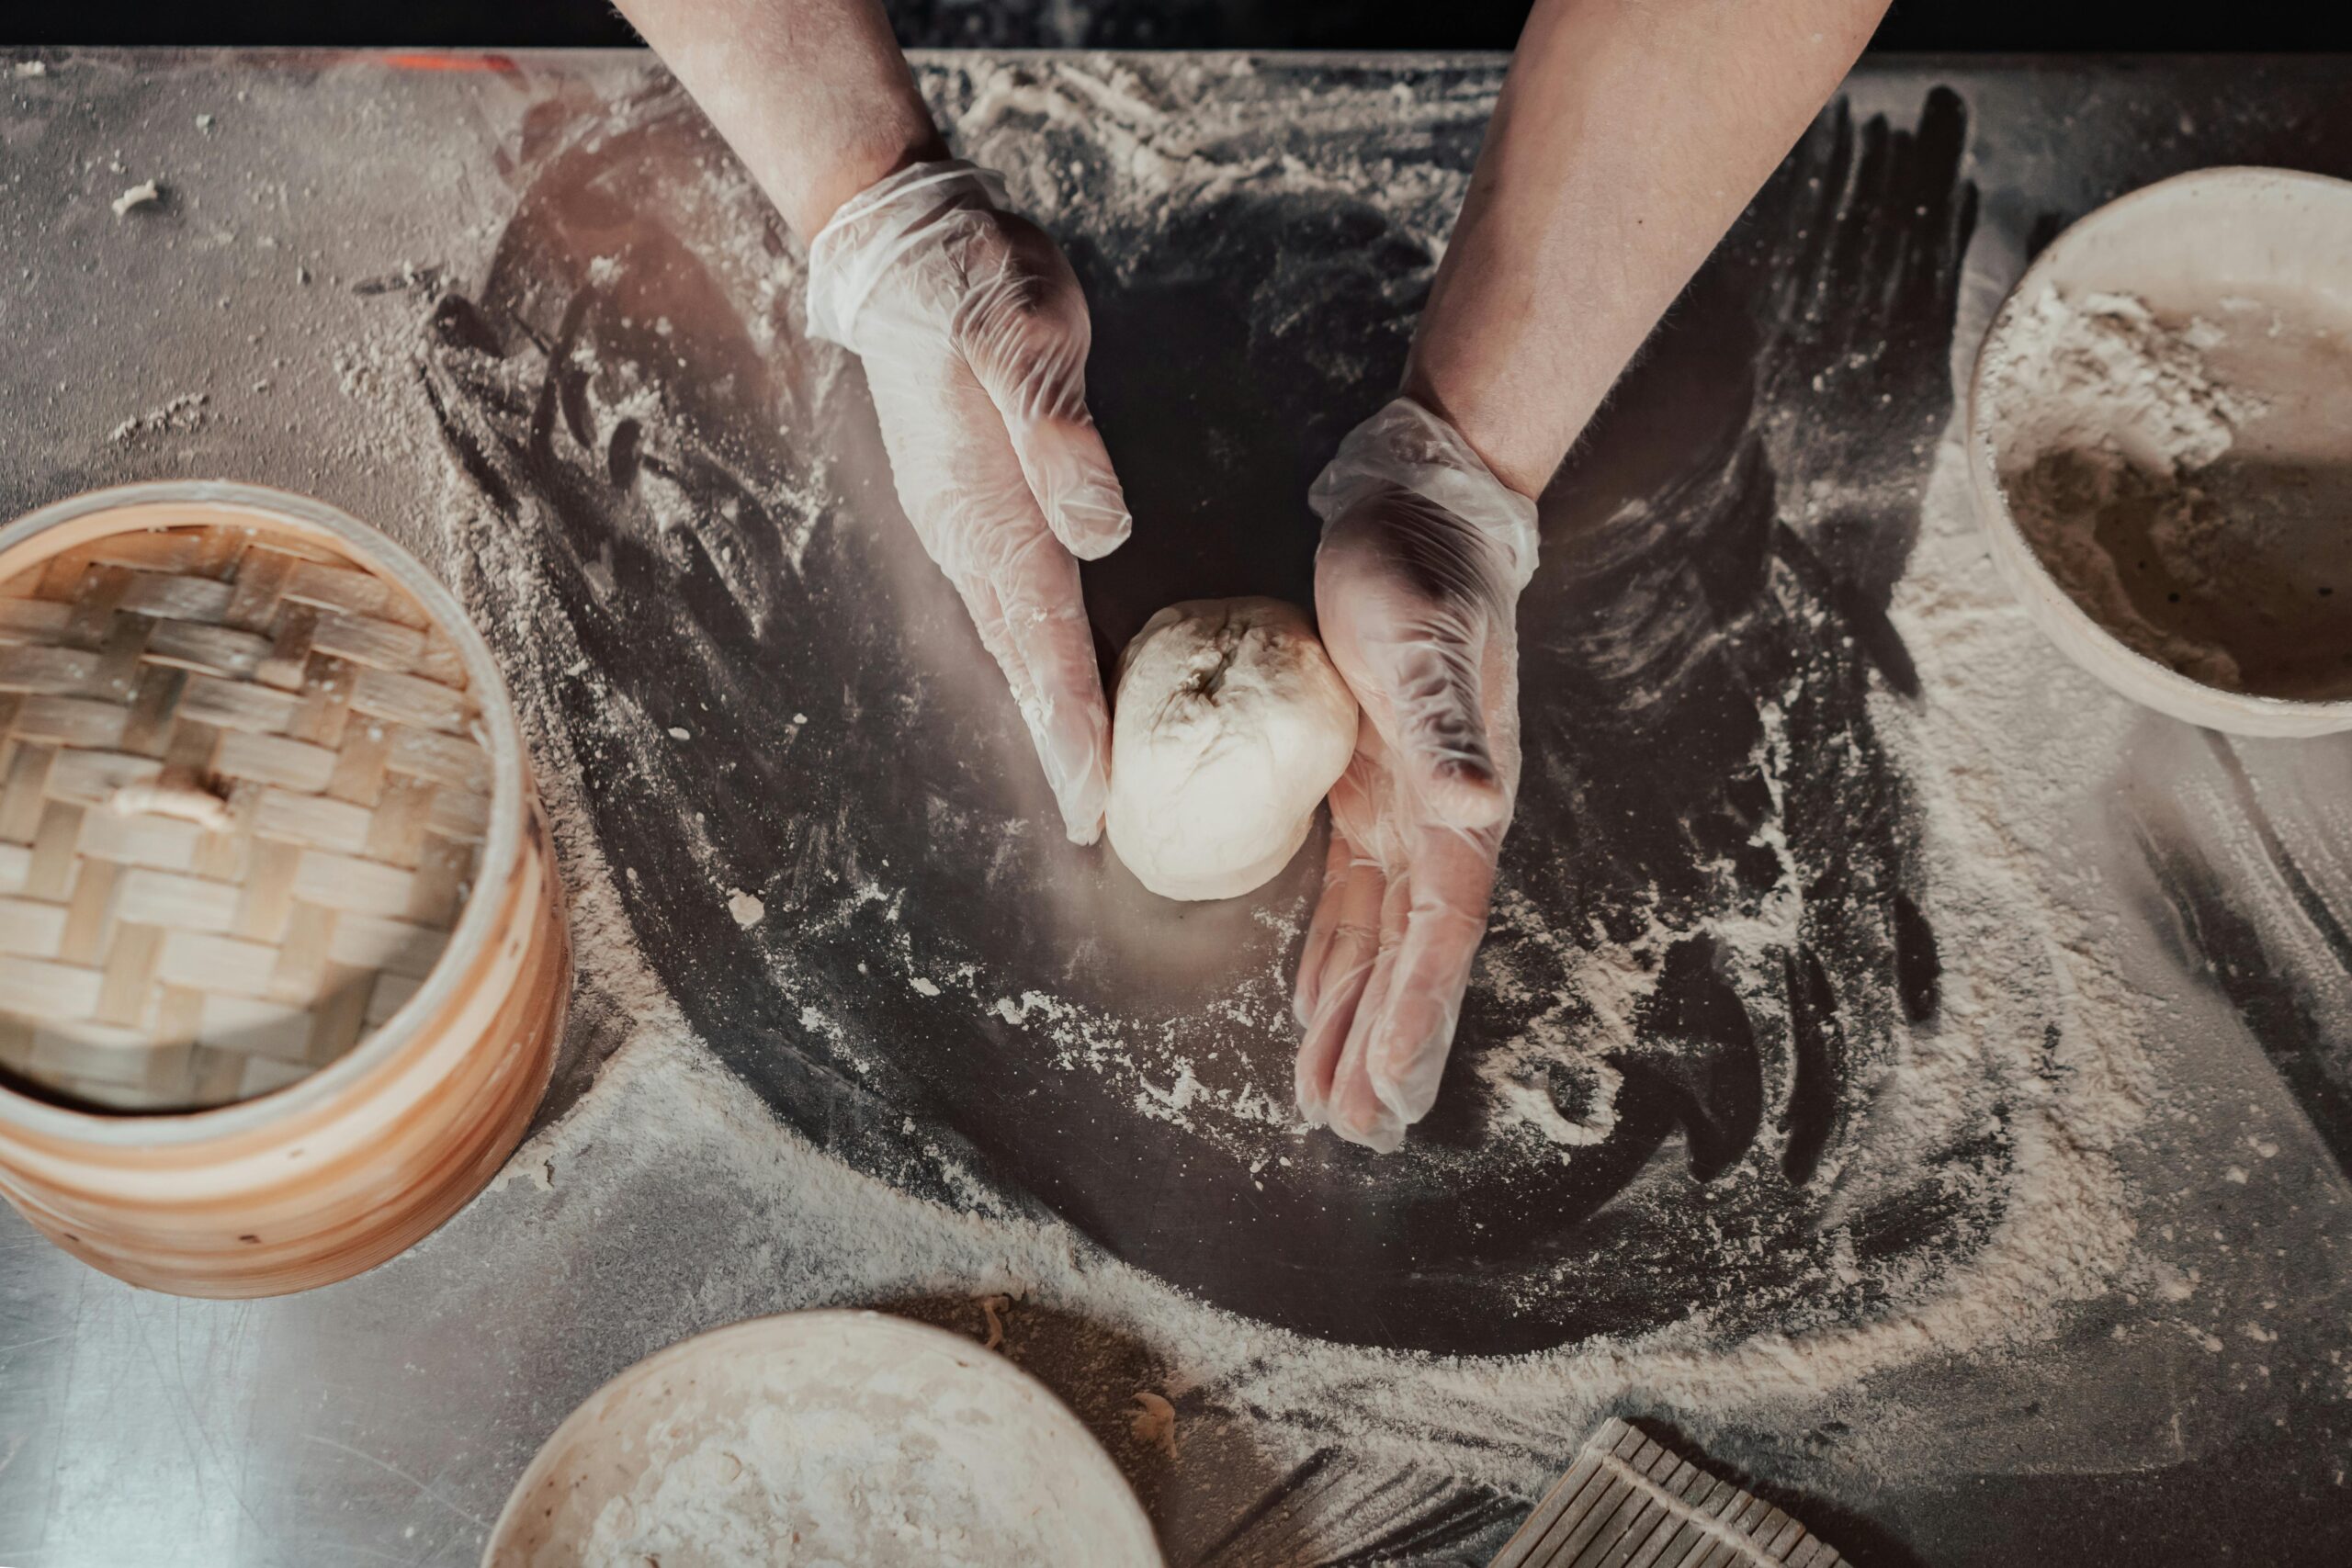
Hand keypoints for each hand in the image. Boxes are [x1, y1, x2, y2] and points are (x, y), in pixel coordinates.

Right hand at [808, 161, 1129, 842]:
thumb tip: (1098, 524)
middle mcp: (968, 531)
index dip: (1071, 717)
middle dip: (1056, 741)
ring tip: (1078, 777)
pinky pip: (1008, 602)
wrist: (900, 243)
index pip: (1042, 633)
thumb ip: (1057, 428)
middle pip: (1021, 658)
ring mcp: (961, 521)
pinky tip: (1058, 681)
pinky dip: (1034, 655)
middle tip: (1090, 822)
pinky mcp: (968, 503)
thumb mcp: (1021, 328)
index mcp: (990, 502)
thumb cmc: (969, 280)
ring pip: (1011, 638)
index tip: (1095, 793)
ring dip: (1044, 708)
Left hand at [1292, 400, 1539, 1151]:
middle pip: (1411, 955)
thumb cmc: (1418, 567)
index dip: (1414, 1015)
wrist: (1418, 501)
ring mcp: (1404, 805)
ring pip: (1379, 937)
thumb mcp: (1419, 636)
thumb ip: (1444, 723)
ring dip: (1356, 1014)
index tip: (1388, 1095)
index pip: (1438, 932)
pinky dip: (1334, 951)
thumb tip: (1478, 806)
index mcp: (1459, 798)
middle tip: (1355, 1130)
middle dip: (1384, 1043)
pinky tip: (1314, 998)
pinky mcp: (1364, 784)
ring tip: (1329, 1093)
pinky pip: (1351, 893)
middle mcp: (1439, 817)